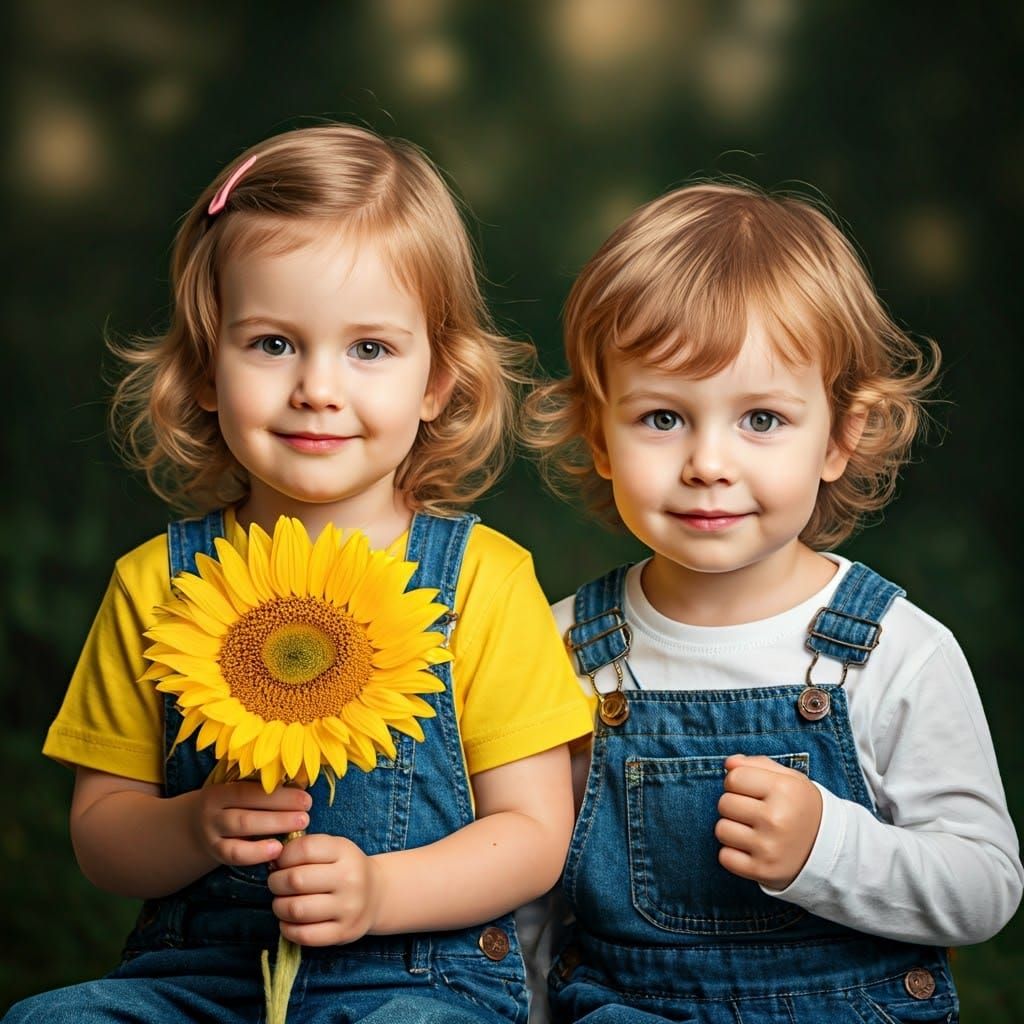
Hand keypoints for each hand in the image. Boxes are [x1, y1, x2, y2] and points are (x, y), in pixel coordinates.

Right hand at [190, 782, 310, 868]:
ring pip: (241, 829)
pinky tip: (277, 850)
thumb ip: (261, 789)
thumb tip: (301, 783)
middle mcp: (213, 810)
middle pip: (247, 810)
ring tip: (297, 828)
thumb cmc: (230, 806)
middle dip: (280, 812)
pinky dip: (257, 853)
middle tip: (305, 815)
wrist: (195, 828)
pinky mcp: (216, 852)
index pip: (250, 790)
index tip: (305, 798)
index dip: (279, 794)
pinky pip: (235, 854)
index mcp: (222, 790)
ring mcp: (212, 833)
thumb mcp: (237, 793)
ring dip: (272, 828)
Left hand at [268, 834, 381, 945]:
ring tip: (281, 902)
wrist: (377, 894)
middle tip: (276, 884)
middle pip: (296, 880)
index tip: (280, 862)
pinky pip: (304, 935)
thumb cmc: (344, 868)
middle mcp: (349, 879)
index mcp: (345, 852)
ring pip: (296, 909)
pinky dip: (287, 928)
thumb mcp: (333, 848)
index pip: (305, 849)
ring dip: (279, 906)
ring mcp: (348, 908)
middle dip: (276, 882)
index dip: (284, 856)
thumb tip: (272, 860)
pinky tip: (289, 921)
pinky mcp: (343, 933)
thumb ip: (305, 848)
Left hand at [715, 754, 821, 889]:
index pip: (733, 778)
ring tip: (752, 831)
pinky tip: (752, 849)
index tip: (751, 791)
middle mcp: (776, 818)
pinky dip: (733, 854)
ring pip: (721, 830)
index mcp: (784, 789)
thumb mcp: (789, 779)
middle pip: (724, 803)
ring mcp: (769, 847)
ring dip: (732, 829)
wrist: (830, 851)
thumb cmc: (800, 808)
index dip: (737, 782)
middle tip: (754, 812)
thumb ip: (757, 764)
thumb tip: (728, 764)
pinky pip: (724, 857)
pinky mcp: (762, 871)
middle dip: (734, 805)